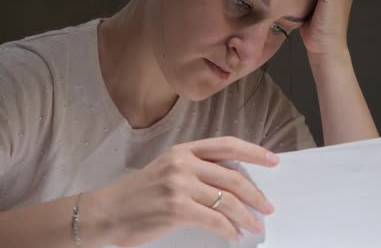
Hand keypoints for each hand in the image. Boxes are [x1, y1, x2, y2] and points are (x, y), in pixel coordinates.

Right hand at [98, 136, 278, 246]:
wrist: (107, 212)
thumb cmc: (138, 194)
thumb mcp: (167, 170)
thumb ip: (197, 170)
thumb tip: (233, 184)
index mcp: (183, 150)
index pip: (227, 145)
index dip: (254, 152)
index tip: (273, 161)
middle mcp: (183, 163)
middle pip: (233, 176)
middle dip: (256, 194)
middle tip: (268, 207)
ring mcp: (179, 185)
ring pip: (227, 200)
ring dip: (246, 216)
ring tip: (255, 225)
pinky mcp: (176, 208)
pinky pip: (214, 220)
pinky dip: (229, 229)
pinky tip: (233, 235)